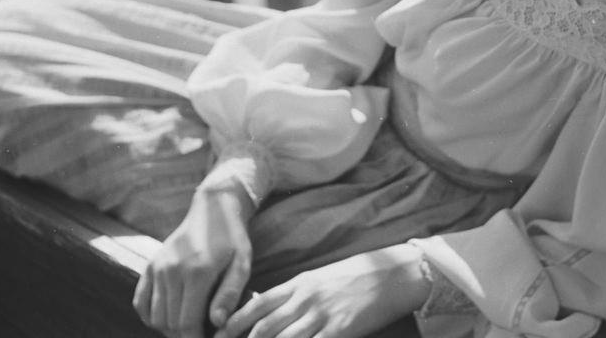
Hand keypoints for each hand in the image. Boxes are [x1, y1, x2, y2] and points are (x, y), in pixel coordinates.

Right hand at [133, 185, 254, 337]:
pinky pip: (141, 303)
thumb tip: (217, 322)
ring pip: (155, 317)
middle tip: (201, 331)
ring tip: (188, 323)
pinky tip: (169, 314)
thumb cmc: (232, 239)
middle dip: (184, 335)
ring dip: (169, 328)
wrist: (213, 209)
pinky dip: (151, 316)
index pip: (187, 323)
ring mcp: (158, 267)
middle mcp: (172, 270)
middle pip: (170, 323)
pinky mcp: (150, 265)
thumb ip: (230, 293)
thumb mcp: (242, 263)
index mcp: (198, 272)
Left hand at [215, 245, 430, 337]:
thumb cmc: (351, 277)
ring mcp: (322, 317)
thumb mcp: (316, 279)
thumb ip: (289, 294)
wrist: (390, 275)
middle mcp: (305, 299)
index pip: (256, 306)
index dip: (232, 324)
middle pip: (264, 329)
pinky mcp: (340, 332)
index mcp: (298, 284)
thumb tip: (256, 304)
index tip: (215, 336)